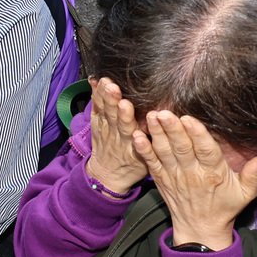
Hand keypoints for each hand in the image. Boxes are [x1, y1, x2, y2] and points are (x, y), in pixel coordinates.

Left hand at [85, 77, 148, 192]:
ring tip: (105, 82)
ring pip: (104, 111)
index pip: (128, 128)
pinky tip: (94, 81)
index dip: (126, 116)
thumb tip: (162, 119)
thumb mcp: (145, 160)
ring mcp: (105, 129)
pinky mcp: (97, 124)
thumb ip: (152, 142)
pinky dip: (94, 95)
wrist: (108, 175)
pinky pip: (95, 108)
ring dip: (104, 96)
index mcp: (130, 144)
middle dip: (113, 101)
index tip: (126, 104)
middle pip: (114, 116)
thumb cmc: (132, 165)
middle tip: (112, 87)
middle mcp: (116, 135)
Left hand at [133, 110, 256, 250]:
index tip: (189, 119)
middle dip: (172, 129)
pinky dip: (144, 150)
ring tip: (152, 116)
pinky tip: (137, 137)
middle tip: (165, 112)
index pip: (205, 151)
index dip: (197, 135)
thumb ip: (255, 174)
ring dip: (157, 134)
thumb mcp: (245, 193)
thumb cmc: (225, 207)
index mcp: (213, 174)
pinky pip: (151, 163)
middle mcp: (192, 174)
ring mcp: (174, 176)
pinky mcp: (161, 180)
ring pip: (164, 152)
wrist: (199, 230)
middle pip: (181, 149)